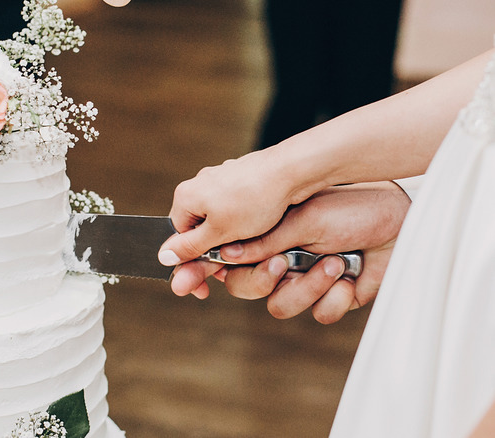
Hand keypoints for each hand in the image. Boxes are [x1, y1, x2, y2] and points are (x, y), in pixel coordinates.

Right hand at [159, 148, 304, 267]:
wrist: (292, 172)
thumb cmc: (255, 200)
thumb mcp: (219, 233)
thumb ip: (190, 247)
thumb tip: (163, 257)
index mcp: (185, 196)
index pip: (178, 237)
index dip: (192, 261)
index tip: (207, 281)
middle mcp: (199, 184)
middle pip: (199, 229)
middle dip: (214, 250)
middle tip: (232, 265)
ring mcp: (221, 180)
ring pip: (219, 220)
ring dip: (231, 238)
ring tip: (249, 242)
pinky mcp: (241, 179)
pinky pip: (235, 208)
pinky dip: (244, 223)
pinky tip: (259, 226)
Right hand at [171, 181, 410, 322]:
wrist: (397, 216)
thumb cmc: (342, 205)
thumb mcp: (293, 222)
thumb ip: (254, 245)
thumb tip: (216, 256)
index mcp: (258, 229)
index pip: (214, 256)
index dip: (198, 273)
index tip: (190, 289)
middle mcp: (272, 253)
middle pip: (239, 286)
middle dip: (262, 279)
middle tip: (280, 264)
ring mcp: (297, 274)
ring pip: (277, 304)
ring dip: (307, 284)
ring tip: (332, 261)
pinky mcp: (324, 292)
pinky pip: (313, 312)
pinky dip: (333, 293)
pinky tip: (349, 273)